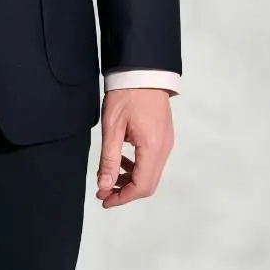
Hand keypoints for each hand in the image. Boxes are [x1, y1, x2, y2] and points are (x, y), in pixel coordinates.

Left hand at [95, 87, 173, 207]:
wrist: (143, 70)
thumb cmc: (126, 94)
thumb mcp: (112, 127)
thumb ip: (109, 159)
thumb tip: (104, 185)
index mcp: (152, 148)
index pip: (141, 186)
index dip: (122, 198)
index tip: (103, 199)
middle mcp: (164, 149)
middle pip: (148, 184)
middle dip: (126, 192)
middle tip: (103, 191)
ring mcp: (166, 143)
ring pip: (151, 174)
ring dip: (131, 180)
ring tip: (109, 176)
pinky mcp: (164, 137)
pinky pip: (152, 161)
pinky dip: (137, 168)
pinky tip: (122, 160)